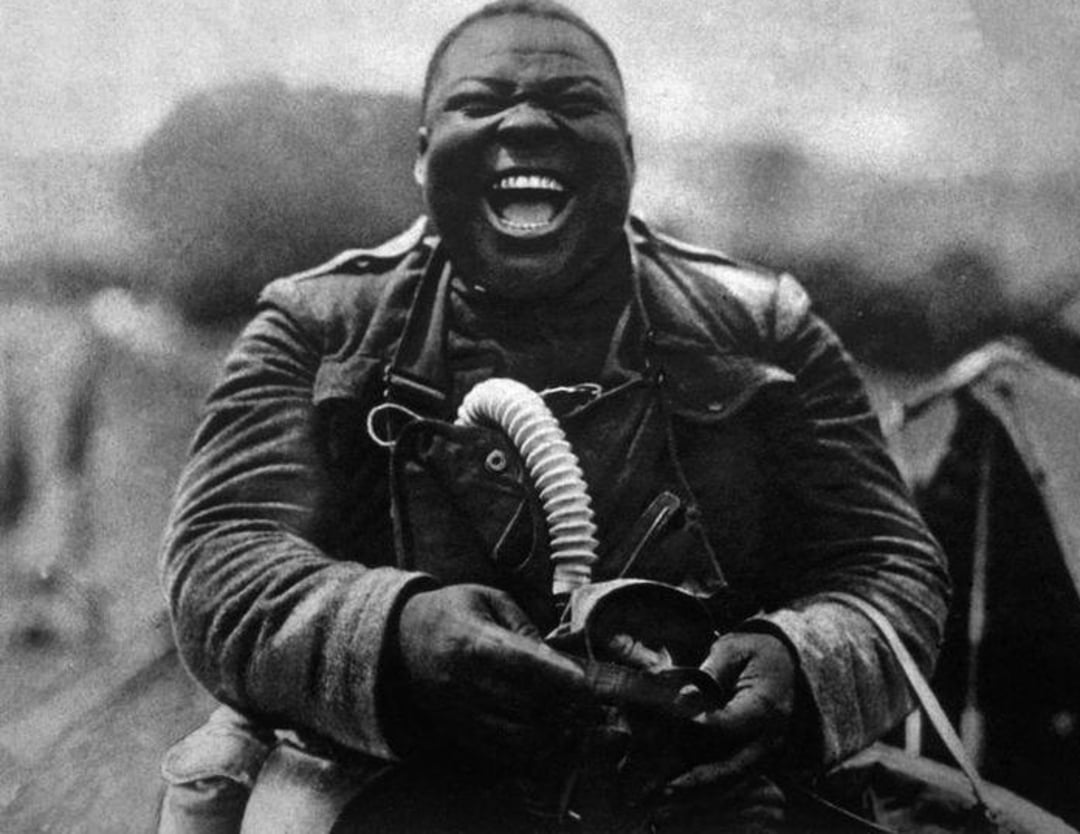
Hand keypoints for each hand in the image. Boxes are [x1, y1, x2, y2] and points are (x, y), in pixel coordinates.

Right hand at [394, 584, 595, 767]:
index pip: (522, 663)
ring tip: (569, 722)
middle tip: (588, 707)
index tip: (584, 686)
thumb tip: (555, 657)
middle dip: (562, 708)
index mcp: (472, 640)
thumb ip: (523, 625)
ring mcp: (458, 709)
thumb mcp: (487, 598)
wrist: (399, 637)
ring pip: (514, 734)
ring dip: (549, 733)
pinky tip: (545, 736)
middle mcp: (463, 680)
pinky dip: (527, 749)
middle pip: (523, 702)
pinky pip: (498, 751)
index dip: (557, 677)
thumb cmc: (451, 611)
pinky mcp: (456, 729)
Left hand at [604, 629, 797, 800]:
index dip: (701, 730)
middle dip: (697, 780)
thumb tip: (685, 697)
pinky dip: (708, 790)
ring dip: (699, 793)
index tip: (673, 730)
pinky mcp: (758, 760)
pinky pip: (734, 781)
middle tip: (664, 789)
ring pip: (732, 782)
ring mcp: (767, 753)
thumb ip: (711, 673)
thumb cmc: (754, 652)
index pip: (731, 725)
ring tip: (666, 799)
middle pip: (733, 767)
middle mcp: (770, 737)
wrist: (786, 662)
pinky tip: (680, 795)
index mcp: (766, 706)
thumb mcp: (733, 650)